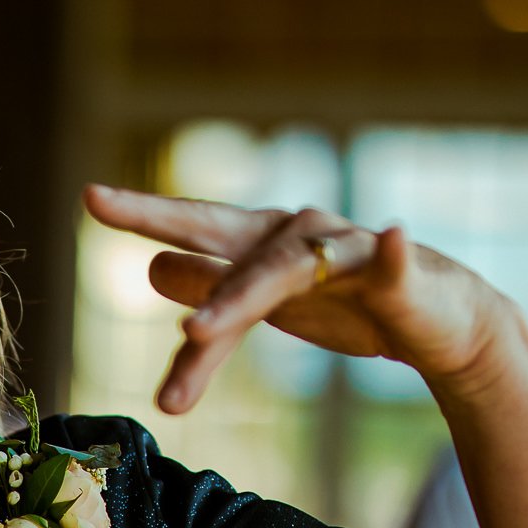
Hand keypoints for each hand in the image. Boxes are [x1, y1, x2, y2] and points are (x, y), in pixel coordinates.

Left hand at [81, 184, 520, 414]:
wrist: (439, 322)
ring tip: (196, 331)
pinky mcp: (401, 276)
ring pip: (282, 272)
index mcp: (258, 245)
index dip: (143, 213)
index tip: (88, 196)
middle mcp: (294, 235)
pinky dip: (393, 252)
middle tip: (102, 206)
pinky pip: (393, 263)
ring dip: (238, 295)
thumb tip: (152, 266)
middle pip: (222, 233)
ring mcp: (346, 251)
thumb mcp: (268, 306)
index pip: (192, 230)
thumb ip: (212, 293)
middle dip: (162, 221)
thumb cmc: (347, 308)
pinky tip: (394, 237)